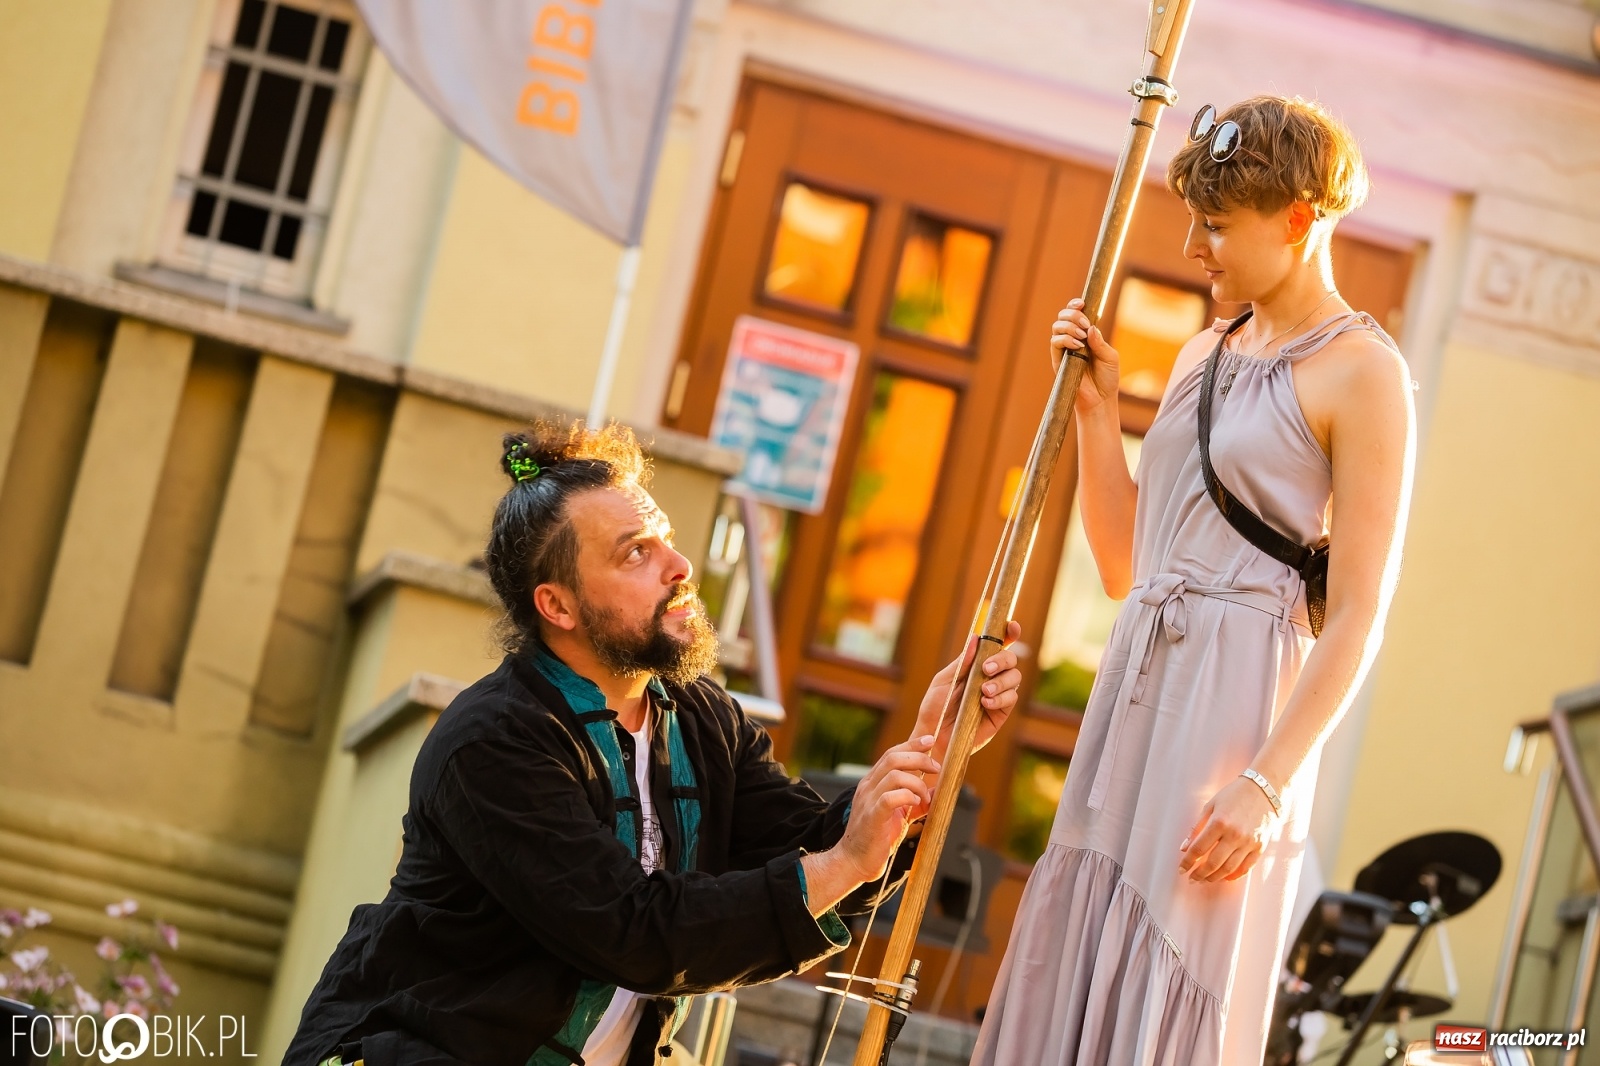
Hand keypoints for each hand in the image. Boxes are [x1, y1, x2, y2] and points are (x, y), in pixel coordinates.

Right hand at [837, 735, 940, 881]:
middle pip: (893, 758)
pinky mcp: (872, 817)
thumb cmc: (876, 838)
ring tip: (925, 797)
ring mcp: (868, 800)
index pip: (891, 754)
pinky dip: (907, 796)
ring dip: (917, 782)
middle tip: (936, 768)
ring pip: (894, 774)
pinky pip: (890, 797)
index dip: (912, 745)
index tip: (930, 741)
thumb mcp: (898, 815)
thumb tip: (936, 792)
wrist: (853, 862)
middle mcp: (868, 787)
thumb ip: (915, 802)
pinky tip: (915, 804)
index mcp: (873, 783)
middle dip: (919, 758)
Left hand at [912, 621, 1023, 764]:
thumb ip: (962, 662)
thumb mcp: (944, 681)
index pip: (997, 645)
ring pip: (1015, 677)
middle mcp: (990, 677)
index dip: (1009, 633)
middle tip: (986, 669)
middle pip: (1011, 659)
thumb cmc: (935, 707)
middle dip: (1002, 660)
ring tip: (983, 691)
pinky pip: (1011, 698)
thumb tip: (975, 639)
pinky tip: (984, 703)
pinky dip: (1000, 698)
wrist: (934, 736)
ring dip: (1001, 681)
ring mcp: (998, 694)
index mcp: (976, 665)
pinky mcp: (1001, 712)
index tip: (1012, 627)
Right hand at [1050, 299, 1120, 414]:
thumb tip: (1091, 328)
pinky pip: (1055, 343)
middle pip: (1063, 316)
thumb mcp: (1110, 357)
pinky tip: (1078, 345)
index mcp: (1086, 335)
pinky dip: (1065, 339)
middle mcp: (1073, 339)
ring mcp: (1064, 349)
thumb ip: (1100, 342)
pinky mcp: (1058, 360)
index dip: (1075, 305)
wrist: (1100, 399)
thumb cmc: (1108, 378)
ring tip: (1082, 336)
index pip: (1075, 314)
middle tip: (1085, 323)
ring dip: (1069, 326)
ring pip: (1056, 327)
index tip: (1082, 303)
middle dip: (1072, 314)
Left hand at [1177, 775, 1278, 882]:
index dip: (1188, 862)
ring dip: (1215, 877)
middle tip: (1192, 879)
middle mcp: (1234, 835)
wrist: (1264, 789)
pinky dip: (1234, 875)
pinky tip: (1225, 877)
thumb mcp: (1210, 806)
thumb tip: (1184, 848)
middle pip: (1213, 863)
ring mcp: (1249, 842)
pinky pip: (1246, 867)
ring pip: (1229, 869)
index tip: (1182, 870)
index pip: (1199, 849)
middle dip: (1200, 874)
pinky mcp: (1260, 846)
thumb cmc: (1234, 795)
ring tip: (1205, 879)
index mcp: (1219, 822)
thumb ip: (1197, 828)